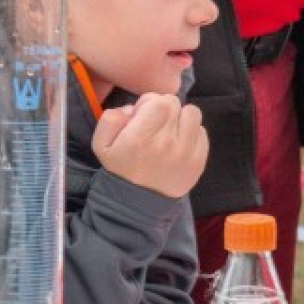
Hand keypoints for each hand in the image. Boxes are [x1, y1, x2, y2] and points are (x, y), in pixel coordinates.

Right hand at [92, 93, 208, 197]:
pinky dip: (192, 133)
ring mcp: (186, 153)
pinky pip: (202, 133)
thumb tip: (133, 108)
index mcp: (140, 138)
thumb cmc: (121, 169)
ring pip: (193, 114)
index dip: (151, 102)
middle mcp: (166, 143)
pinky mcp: (199, 161)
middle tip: (156, 123)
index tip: (144, 114)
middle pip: (176, 104)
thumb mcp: (102, 144)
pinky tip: (180, 143)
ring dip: (181, 118)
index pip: (159, 101)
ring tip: (171, 130)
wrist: (139, 202)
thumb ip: (111, 119)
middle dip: (165, 109)